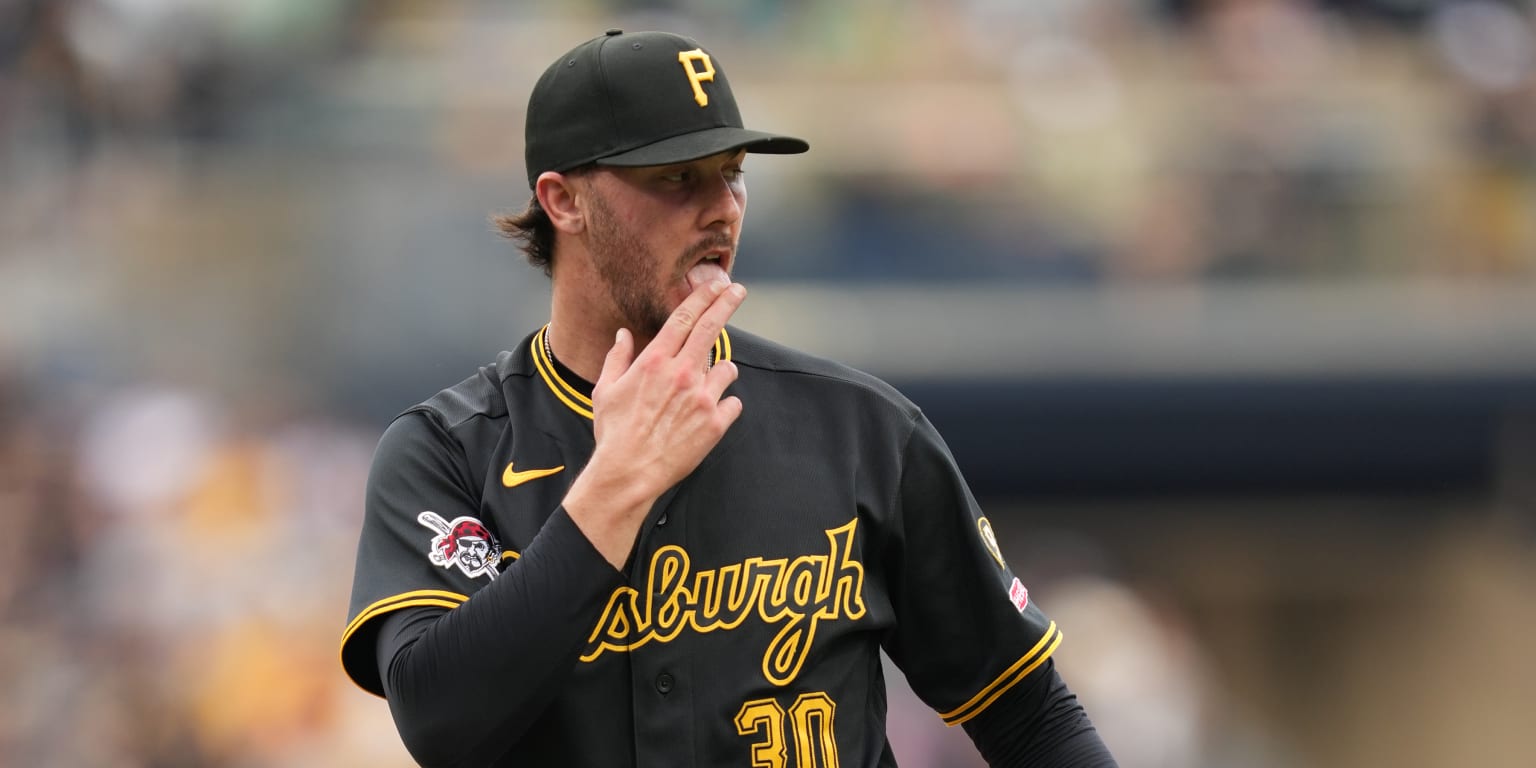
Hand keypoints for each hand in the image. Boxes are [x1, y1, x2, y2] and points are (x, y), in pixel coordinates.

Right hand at [562, 277, 745, 567]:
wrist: (628, 473)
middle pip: (711, 328)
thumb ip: (617, 358)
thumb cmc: (613, 433)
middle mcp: (682, 374)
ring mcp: (702, 398)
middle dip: (727, 304)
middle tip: (737, 291)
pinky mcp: (715, 423)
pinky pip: (733, 402)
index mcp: (655, 361)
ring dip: (721, 371)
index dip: (703, 297)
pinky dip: (725, 405)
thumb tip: (623, 336)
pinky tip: (711, 414)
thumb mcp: (605, 391)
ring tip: (708, 385)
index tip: (716, 285)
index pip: (685, 318)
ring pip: (727, 368)